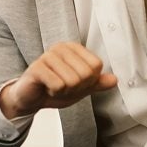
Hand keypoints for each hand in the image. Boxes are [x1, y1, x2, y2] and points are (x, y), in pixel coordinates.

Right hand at [0, 41, 117, 116]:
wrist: (31, 99)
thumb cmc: (54, 89)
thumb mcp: (80, 88)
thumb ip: (97, 83)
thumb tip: (115, 80)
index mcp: (74, 49)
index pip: (96, 67)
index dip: (88, 81)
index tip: (75, 82)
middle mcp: (61, 48)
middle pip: (86, 74)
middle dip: (76, 87)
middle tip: (62, 86)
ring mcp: (48, 56)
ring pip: (72, 81)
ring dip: (64, 91)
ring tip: (53, 86)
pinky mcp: (37, 67)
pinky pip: (58, 85)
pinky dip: (54, 92)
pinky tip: (46, 88)